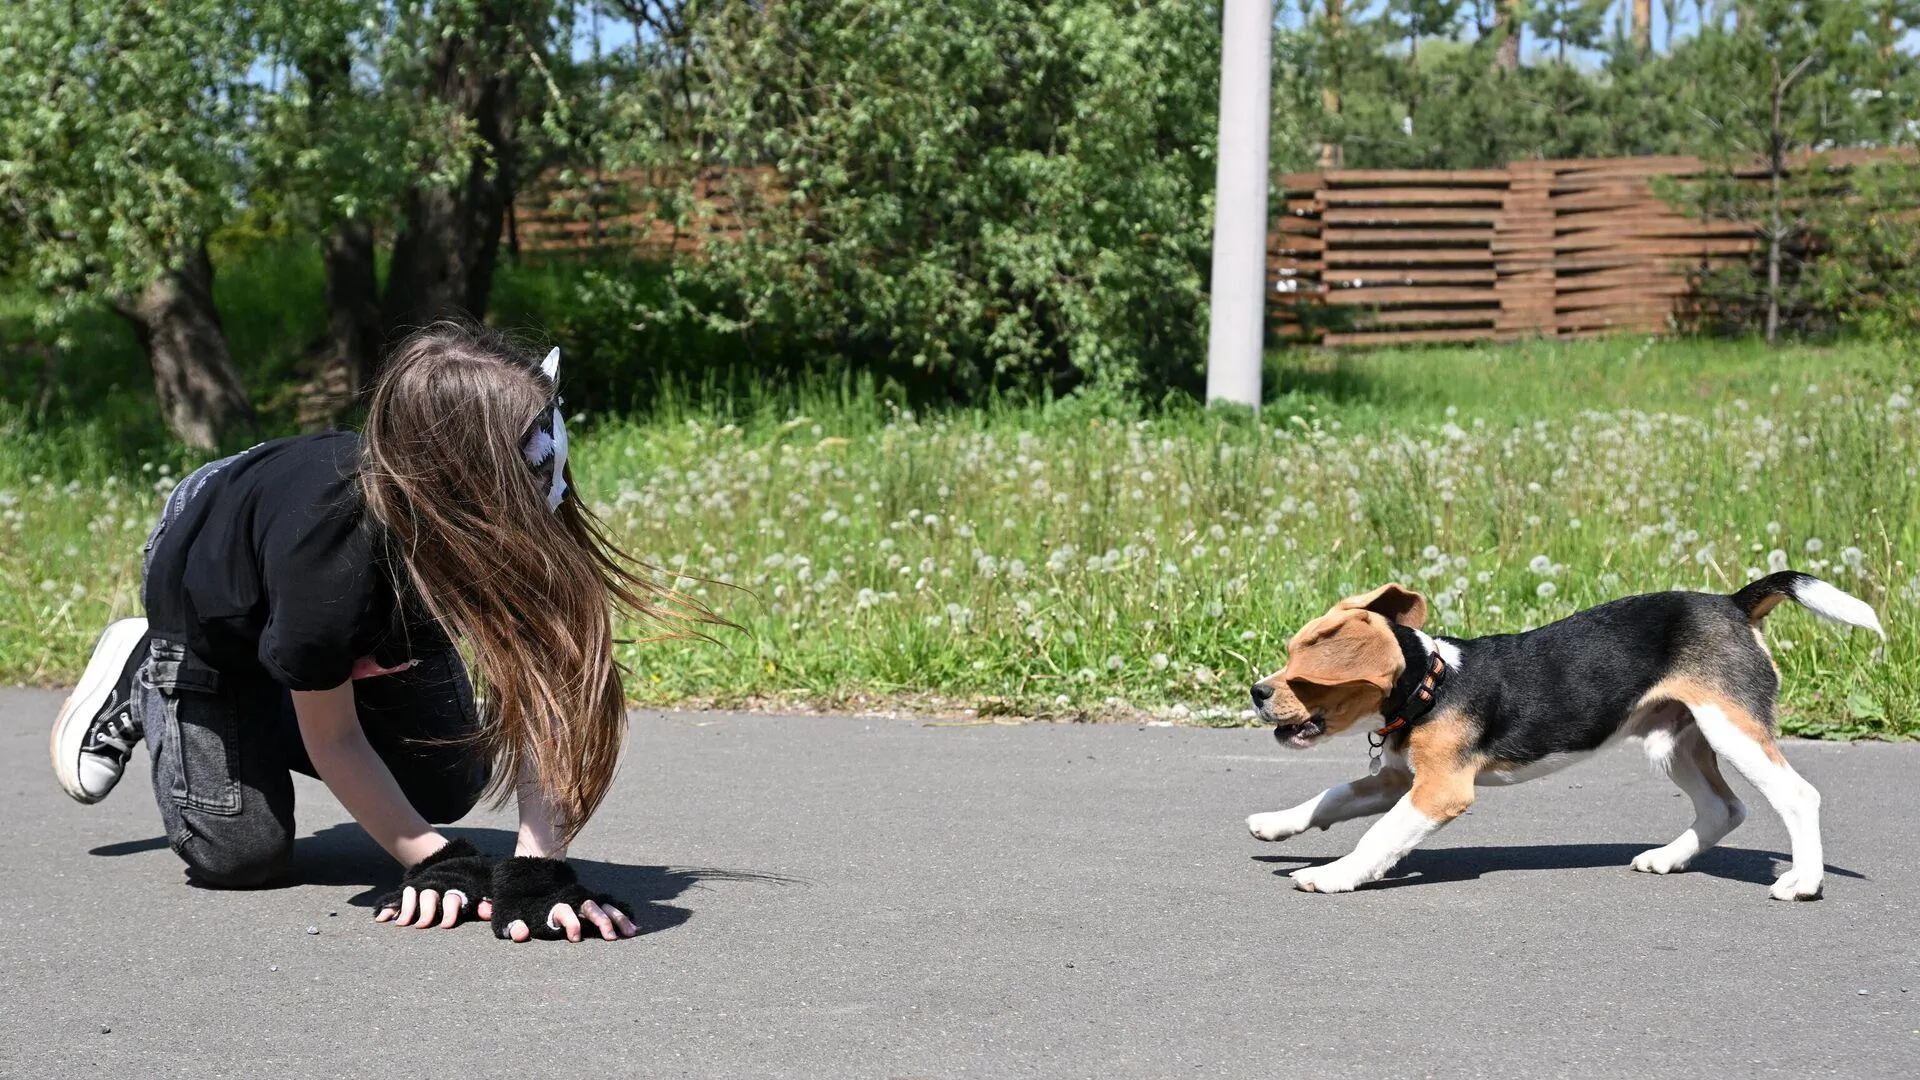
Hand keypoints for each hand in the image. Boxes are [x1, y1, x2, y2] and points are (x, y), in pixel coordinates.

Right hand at [373, 837, 494, 929]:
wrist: (451, 860)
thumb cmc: (467, 883)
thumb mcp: (477, 892)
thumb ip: (482, 903)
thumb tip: (489, 913)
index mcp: (454, 888)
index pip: (452, 899)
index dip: (450, 911)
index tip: (446, 925)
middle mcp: (436, 888)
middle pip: (429, 897)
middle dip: (425, 911)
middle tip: (421, 925)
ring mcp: (421, 889)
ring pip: (412, 896)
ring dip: (406, 909)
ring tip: (401, 923)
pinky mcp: (409, 892)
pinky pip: (397, 899)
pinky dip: (389, 908)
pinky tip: (381, 918)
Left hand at [489, 856, 640, 942]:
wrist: (531, 867)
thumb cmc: (518, 896)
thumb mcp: (509, 910)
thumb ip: (513, 924)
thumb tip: (520, 934)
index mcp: (551, 902)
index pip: (563, 912)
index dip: (570, 923)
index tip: (575, 938)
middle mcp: (570, 899)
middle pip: (589, 907)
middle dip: (601, 921)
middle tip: (611, 937)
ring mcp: (581, 898)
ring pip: (603, 906)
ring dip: (618, 919)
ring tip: (631, 933)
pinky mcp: (588, 900)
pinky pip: (608, 906)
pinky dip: (622, 915)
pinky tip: (634, 926)